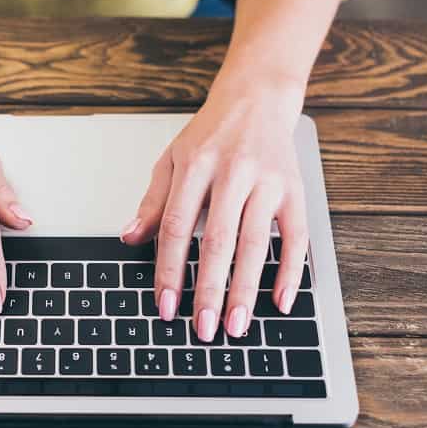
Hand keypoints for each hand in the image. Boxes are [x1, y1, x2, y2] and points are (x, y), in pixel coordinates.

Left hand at [122, 78, 308, 340]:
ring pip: (256, 244)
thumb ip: (152, 202)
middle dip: (210, 290)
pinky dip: (290, 271)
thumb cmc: (210, 134)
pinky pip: (297, 237)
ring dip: (246, 289)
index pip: (177, 227)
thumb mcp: (171, 160)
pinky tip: (281, 301)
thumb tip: (129, 238)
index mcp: (195, 166)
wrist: (257, 98)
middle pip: (218, 241)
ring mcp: (267, 182)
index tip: (165, 306)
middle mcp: (233, 173)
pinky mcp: (295, 190)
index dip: (170, 270)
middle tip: (203, 328)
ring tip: (237, 326)